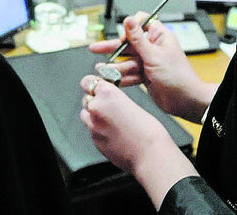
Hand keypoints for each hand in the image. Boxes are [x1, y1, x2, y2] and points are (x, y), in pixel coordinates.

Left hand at [79, 75, 198, 207]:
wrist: (150, 155)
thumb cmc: (149, 130)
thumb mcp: (131, 104)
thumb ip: (114, 100)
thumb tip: (108, 101)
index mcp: (107, 94)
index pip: (88, 81)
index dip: (93, 84)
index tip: (97, 86)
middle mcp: (96, 108)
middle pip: (86, 98)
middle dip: (95, 101)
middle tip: (109, 107)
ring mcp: (93, 126)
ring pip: (86, 115)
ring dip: (94, 115)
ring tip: (111, 121)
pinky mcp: (95, 141)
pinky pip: (92, 131)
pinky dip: (99, 130)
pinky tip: (114, 134)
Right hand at [89, 15, 216, 122]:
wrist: (186, 101)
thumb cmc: (177, 77)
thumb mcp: (154, 56)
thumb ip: (138, 39)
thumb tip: (128, 20)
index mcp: (159, 36)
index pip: (141, 22)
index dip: (130, 29)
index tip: (123, 38)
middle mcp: (153, 47)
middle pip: (129, 43)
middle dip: (112, 47)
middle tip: (95, 48)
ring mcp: (149, 62)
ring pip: (128, 60)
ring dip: (116, 66)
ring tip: (101, 70)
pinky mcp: (146, 76)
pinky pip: (131, 74)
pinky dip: (122, 77)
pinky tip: (111, 79)